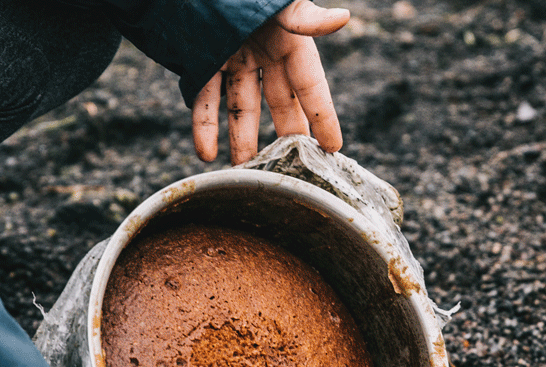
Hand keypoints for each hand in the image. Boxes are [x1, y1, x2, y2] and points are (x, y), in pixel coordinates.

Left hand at [193, 0, 349, 164]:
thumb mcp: (278, 1)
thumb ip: (304, 15)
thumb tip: (343, 17)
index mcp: (288, 38)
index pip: (311, 84)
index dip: (323, 115)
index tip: (335, 147)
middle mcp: (264, 51)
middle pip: (280, 101)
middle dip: (286, 134)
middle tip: (294, 169)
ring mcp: (233, 58)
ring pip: (242, 107)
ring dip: (242, 139)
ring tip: (245, 171)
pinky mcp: (202, 61)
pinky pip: (204, 100)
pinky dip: (204, 127)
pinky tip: (205, 154)